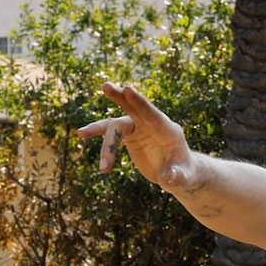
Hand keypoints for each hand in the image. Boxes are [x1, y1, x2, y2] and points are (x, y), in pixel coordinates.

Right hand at [76, 83, 197, 193]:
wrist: (178, 174)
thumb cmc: (184, 175)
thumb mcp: (182, 179)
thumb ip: (176, 176)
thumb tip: (168, 176)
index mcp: (169, 131)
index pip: (154, 115)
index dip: (141, 104)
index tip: (128, 89)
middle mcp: (153, 125)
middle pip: (134, 108)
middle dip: (121, 98)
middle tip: (106, 86)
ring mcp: (140, 127)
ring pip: (116, 124)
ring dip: (99, 129)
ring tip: (81, 133)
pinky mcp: (130, 134)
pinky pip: (110, 132)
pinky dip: (96, 133)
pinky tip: (81, 134)